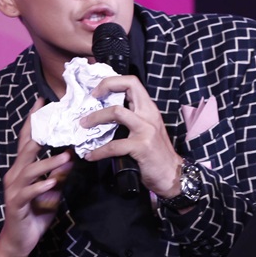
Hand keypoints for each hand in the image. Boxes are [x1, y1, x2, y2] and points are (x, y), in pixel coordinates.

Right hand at [0, 98, 73, 256]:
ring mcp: (14, 188)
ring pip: (30, 170)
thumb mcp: (52, 189)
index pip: (28, 139)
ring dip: (49, 162)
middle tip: (56, 120)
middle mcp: (15, 173)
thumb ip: (59, 172)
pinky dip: (41, 187)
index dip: (33, 120)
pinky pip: (28, 193)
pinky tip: (53, 183)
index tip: (42, 101)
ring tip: (67, 156)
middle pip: (27, 148)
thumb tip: (73, 156)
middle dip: (40, 133)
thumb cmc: (36, 211)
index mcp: (23, 167)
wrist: (20, 240)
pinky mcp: (16, 204)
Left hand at [81, 75, 181, 198]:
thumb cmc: (156, 153)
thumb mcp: (147, 130)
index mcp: (149, 109)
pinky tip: (90, 156)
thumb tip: (105, 115)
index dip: (112, 82)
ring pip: (117, 112)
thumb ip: (132, 119)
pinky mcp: (142, 146)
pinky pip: (113, 146)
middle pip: (128, 87)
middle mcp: (149, 114)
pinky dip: (98, 151)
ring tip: (83, 125)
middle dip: (106, 86)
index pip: (132, 82)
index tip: (97, 92)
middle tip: (90, 98)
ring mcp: (146, 129)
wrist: (172, 174)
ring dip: (96, 117)